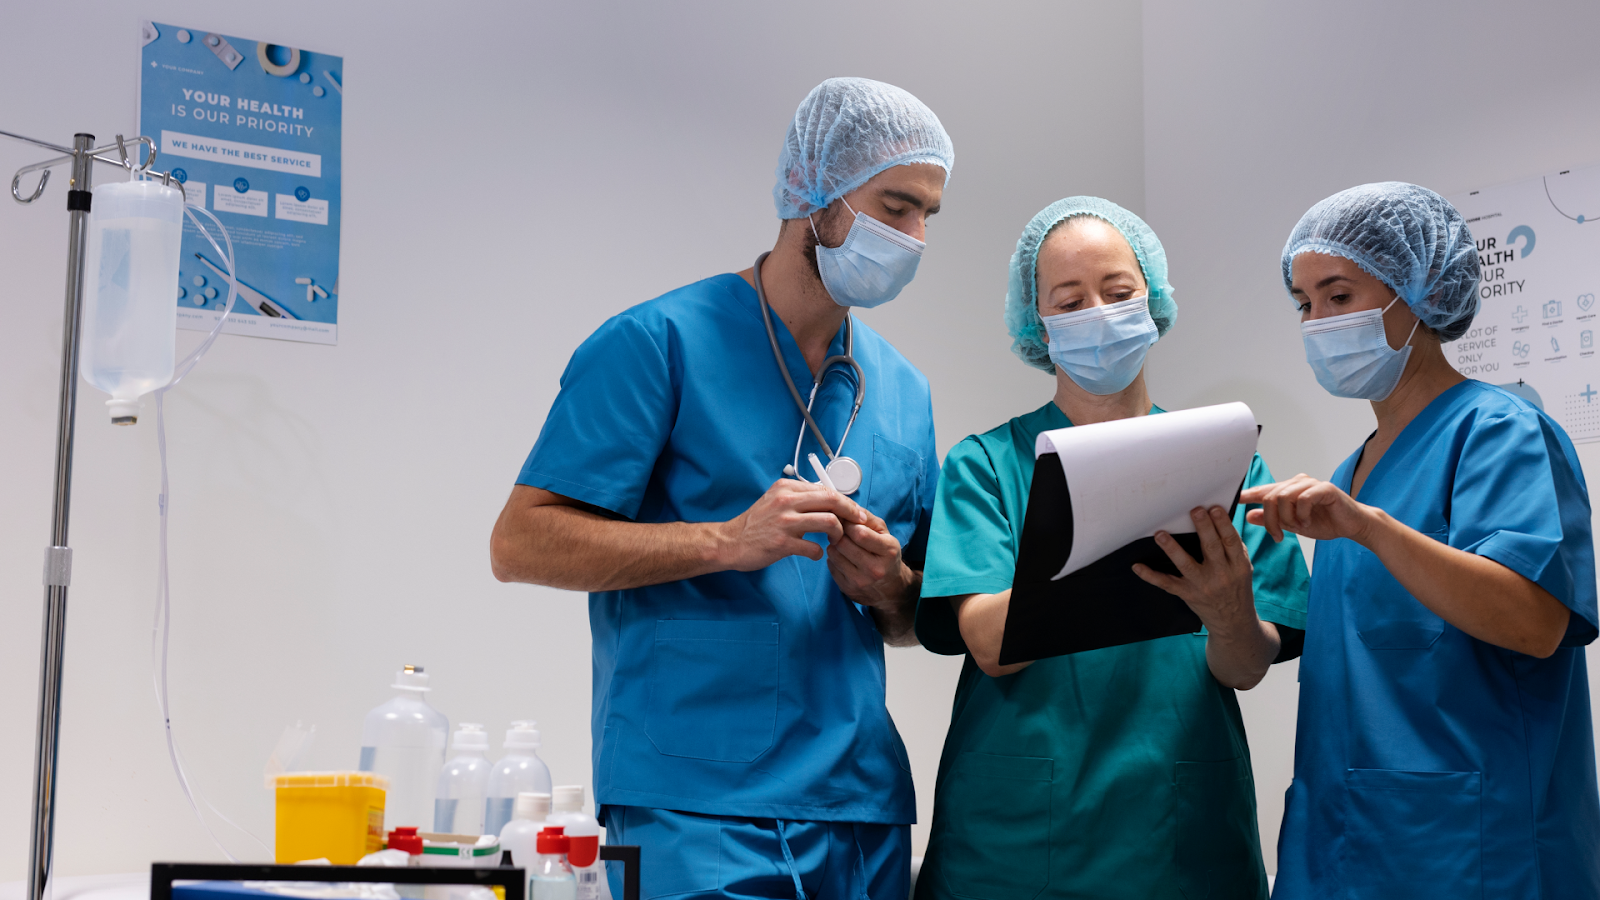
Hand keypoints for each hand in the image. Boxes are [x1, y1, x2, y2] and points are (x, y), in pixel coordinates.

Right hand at [718, 479, 869, 570]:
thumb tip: (829, 498)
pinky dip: (819, 553)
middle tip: (860, 523)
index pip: (826, 489)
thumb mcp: (775, 499)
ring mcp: (784, 522)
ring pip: (828, 521)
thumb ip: (799, 497)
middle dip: (852, 512)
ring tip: (836, 540)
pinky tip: (815, 554)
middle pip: (832, 500)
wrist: (731, 541)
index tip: (855, 512)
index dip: (846, 501)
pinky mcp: (782, 543)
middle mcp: (786, 501)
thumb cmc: (756, 523)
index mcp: (787, 488)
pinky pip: (814, 548)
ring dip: (838, 533)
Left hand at [827, 509, 912, 610]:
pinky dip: (833, 559)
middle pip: (843, 544)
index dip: (848, 524)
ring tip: (841, 544)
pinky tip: (842, 557)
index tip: (846, 521)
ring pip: (834, 555)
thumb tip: (847, 506)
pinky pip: (831, 567)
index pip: (860, 533)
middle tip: (840, 531)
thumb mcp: (884, 533)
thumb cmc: (885, 554)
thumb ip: (867, 518)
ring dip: (834, 545)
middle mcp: (875, 569)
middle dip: (839, 533)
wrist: (890, 587)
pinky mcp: (848, 588)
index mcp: (888, 551)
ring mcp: (861, 581)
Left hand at [1132, 506, 1257, 632]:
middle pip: (1211, 548)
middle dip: (1204, 528)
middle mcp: (1221, 575)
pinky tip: (1137, 566)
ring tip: (1160, 534)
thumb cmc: (1236, 587)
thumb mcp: (1242, 568)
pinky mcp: (1187, 594)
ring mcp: (1202, 585)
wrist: (1233, 621)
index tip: (1213, 508)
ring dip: (1172, 549)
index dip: (1222, 524)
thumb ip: (1232, 548)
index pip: (1230, 541)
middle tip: (1194, 510)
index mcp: (1238, 565)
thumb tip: (1217, 518)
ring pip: (1186, 564)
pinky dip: (1150, 576)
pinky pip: (1166, 584)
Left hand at [1240, 474, 1377, 543]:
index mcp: (1288, 489)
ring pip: (1284, 497)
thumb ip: (1272, 519)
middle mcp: (1297, 482)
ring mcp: (1311, 484)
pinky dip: (1302, 514)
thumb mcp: (1293, 524)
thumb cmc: (1324, 522)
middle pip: (1270, 497)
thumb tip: (1248, 515)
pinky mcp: (1325, 489)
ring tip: (1298, 528)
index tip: (1231, 500)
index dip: (1246, 495)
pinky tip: (1308, 523)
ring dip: (1287, 518)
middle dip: (1270, 520)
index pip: (1262, 490)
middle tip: (1277, 535)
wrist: (1352, 525)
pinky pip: (1303, 499)